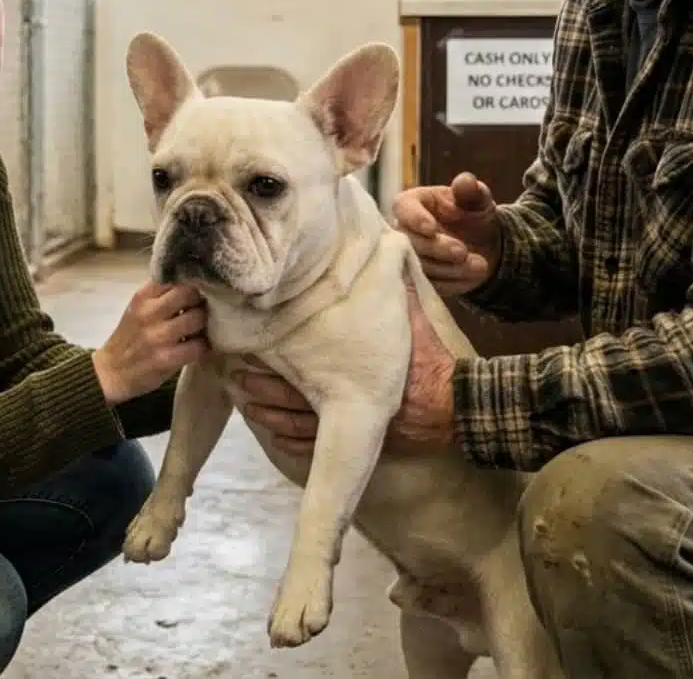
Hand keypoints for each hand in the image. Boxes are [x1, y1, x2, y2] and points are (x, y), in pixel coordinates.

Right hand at [93, 282, 207, 403]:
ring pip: (197, 318)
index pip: (175, 276)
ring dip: (203, 324)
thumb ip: (161, 293)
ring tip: (198, 329)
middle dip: (200, 301)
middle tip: (200, 310)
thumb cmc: (131, 336)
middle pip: (189, 293)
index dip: (190, 282)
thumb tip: (195, 282)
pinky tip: (195, 346)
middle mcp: (149, 312)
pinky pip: (198, 346)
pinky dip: (202, 346)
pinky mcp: (166, 359)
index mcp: (142, 296)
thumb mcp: (138, 307)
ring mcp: (157, 336)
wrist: (112, 371)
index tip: (196, 289)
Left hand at [231, 269, 457, 456]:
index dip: (271, 359)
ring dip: (270, 414)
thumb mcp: (413, 319)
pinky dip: (293, 440)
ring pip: (298, 422)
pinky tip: (274, 434)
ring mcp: (349, 419)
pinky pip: (316, 444)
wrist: (457, 404)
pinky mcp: (358, 437)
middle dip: (262, 387)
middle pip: (291, 394)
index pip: (300, 362)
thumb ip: (396, 287)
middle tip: (235, 376)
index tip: (246, 350)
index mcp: (350, 363)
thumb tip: (389, 247)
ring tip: (246, 405)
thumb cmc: (431, 360)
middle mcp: (344, 394)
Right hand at [393, 172, 501, 296]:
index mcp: (413, 203)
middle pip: (410, 242)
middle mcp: (403, 231)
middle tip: (462, 251)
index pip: (403, 208)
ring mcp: (409, 257)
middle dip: (437, 249)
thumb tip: (464, 182)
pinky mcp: (419, 280)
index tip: (432, 228)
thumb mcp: (478, 199)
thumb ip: (471, 190)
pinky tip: (474, 277)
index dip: (415, 219)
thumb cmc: (473, 214)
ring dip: (450, 269)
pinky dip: (454, 283)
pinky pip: (430, 286)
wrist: (483, 244)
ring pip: (421, 267)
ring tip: (480, 266)